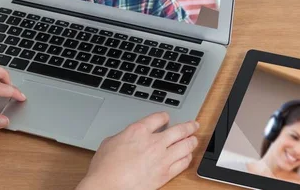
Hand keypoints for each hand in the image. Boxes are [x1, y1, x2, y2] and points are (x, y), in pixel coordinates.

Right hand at [77, 112, 199, 189]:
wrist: (107, 186)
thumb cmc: (104, 167)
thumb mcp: (110, 142)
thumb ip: (124, 136)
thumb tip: (128, 136)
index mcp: (138, 131)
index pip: (158, 118)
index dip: (165, 116)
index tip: (167, 117)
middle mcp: (153, 142)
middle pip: (179, 130)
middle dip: (189, 126)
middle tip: (193, 124)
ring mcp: (162, 158)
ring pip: (185, 145)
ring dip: (192, 140)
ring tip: (194, 139)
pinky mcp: (165, 174)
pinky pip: (183, 163)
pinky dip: (188, 157)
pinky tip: (187, 156)